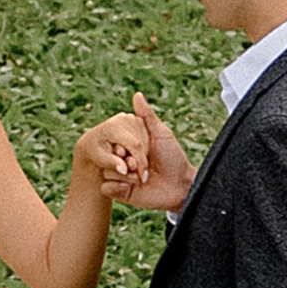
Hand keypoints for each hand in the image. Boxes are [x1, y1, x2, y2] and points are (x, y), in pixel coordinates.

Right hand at [112, 92, 193, 212]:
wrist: (180, 186)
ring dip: (123, 175)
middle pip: (107, 157)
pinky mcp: (121, 193)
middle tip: (137, 165)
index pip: (113, 142)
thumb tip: (137, 94)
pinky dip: (117, 187)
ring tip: (140, 178)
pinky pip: (106, 188)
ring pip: (106, 172)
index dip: (121, 146)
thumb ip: (147, 116)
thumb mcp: (161, 134)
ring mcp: (121, 177)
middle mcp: (124, 160)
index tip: (131, 150)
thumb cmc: (174, 158)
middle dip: (123, 161)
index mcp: (130, 147)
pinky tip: (132, 187)